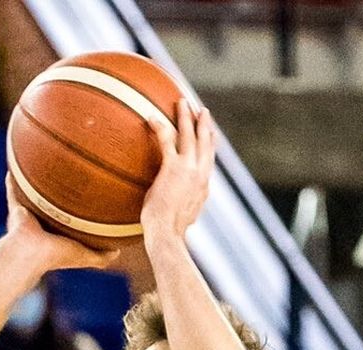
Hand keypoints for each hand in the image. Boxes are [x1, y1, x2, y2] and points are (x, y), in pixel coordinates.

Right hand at [1, 175, 119, 275]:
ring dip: (37, 186)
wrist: (30, 252)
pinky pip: (14, 191)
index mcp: (58, 235)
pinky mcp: (17, 209)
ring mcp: (29, 217)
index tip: (86, 198)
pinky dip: (14, 181)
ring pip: (34, 198)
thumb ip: (101, 257)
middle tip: (65, 177)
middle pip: (51, 207)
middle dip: (57, 195)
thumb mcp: (84, 256)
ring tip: (42, 166)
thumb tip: (118, 250)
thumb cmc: (56, 255)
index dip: (76, 211)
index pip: (68, 221)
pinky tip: (16, 164)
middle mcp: (43, 225)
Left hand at [140, 100, 215, 248]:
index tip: (211, 133)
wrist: (168, 234)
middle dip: (204, 124)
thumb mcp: (182, 216)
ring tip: (182, 102)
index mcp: (204, 186)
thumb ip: (182, 205)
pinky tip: (152, 117)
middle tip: (202, 110)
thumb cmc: (169, 231)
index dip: (210, 145)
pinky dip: (160, 127)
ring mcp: (189, 169)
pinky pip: (167, 141)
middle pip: (205, 142)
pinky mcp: (174, 168)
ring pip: (190, 135)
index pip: (209, 160)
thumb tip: (175, 206)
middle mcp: (201, 174)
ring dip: (186, 117)